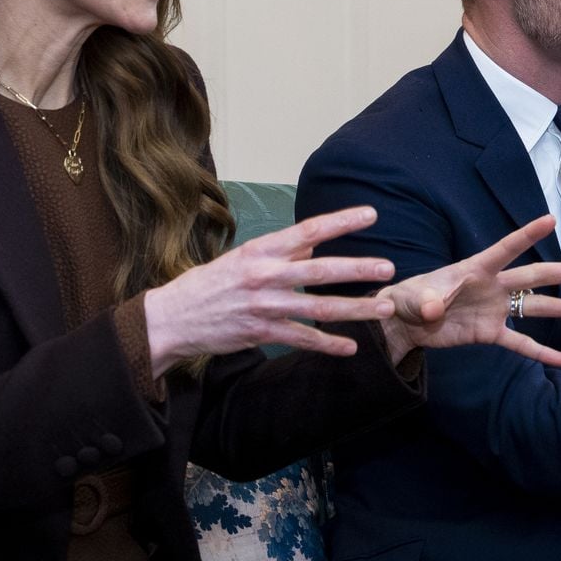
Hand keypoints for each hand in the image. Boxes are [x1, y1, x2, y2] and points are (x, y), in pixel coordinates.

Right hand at [145, 206, 397, 377]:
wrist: (171, 318)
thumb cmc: (210, 284)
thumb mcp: (243, 258)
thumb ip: (281, 251)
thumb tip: (315, 242)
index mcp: (261, 250)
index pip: (308, 230)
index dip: (342, 222)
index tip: (371, 214)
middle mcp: (264, 275)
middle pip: (321, 270)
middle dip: (358, 269)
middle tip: (389, 268)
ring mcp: (264, 306)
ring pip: (319, 308)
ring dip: (355, 309)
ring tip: (384, 308)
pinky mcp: (260, 333)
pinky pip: (302, 339)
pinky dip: (328, 344)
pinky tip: (351, 346)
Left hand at [376, 215, 560, 365]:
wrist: (404, 323)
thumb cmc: (408, 298)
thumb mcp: (414, 296)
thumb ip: (428, 300)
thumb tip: (435, 309)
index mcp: (476, 269)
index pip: (506, 248)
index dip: (527, 234)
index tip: (551, 220)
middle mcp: (492, 286)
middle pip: (533, 276)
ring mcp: (494, 310)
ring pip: (535, 307)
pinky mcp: (489, 333)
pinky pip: (519, 343)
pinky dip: (539, 351)